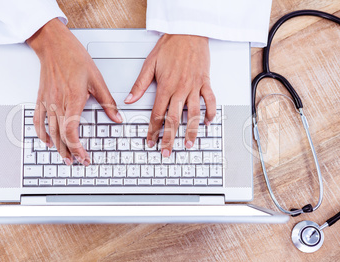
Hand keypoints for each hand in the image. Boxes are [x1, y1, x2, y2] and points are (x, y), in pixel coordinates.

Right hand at [27, 18, 121, 165]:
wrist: (54, 45)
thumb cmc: (75, 58)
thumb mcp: (97, 80)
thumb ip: (108, 102)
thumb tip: (117, 117)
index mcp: (73, 99)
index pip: (72, 131)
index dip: (78, 147)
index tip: (85, 156)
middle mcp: (58, 103)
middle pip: (61, 135)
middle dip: (70, 152)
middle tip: (77, 162)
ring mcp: (47, 102)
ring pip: (50, 131)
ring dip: (57, 147)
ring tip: (65, 158)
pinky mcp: (41, 99)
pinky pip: (38, 120)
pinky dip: (42, 133)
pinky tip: (47, 141)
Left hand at [124, 34, 215, 156]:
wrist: (188, 32)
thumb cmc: (169, 46)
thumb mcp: (149, 64)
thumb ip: (140, 85)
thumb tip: (129, 99)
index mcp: (165, 87)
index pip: (157, 115)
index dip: (153, 131)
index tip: (151, 141)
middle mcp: (180, 89)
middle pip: (174, 119)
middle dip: (169, 138)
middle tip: (167, 152)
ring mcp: (194, 87)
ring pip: (193, 114)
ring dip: (191, 131)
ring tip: (188, 144)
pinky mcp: (205, 82)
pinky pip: (209, 100)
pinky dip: (210, 112)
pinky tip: (207, 122)